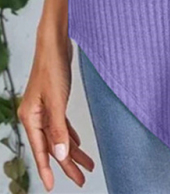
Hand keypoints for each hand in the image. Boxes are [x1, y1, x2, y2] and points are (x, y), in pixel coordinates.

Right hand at [18, 32, 94, 190]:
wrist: (54, 42)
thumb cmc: (52, 66)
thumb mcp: (57, 99)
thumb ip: (58, 128)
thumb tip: (61, 154)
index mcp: (31, 117)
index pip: (41, 149)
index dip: (49, 168)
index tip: (53, 186)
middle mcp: (36, 116)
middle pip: (52, 146)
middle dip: (67, 164)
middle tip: (81, 179)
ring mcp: (45, 108)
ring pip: (59, 136)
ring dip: (73, 151)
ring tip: (87, 166)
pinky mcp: (55, 101)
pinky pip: (62, 125)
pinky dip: (70, 135)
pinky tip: (78, 145)